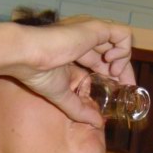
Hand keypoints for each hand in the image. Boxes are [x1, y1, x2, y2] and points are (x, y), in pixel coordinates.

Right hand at [11, 16, 134, 126]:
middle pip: (113, 52)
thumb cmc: (38, 73)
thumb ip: (80, 109)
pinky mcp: (96, 28)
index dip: (113, 75)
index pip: (101, 61)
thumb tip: (97, 124)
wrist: (27, 55)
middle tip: (125, 86)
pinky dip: (124, 50)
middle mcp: (84, 39)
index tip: (119, 89)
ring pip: (120, 42)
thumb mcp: (63, 96)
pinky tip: (111, 63)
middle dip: (123, 70)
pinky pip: (123, 35)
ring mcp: (91, 32)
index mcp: (75, 52)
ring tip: (114, 73)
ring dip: (123, 60)